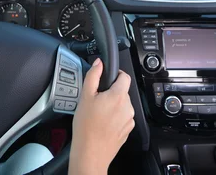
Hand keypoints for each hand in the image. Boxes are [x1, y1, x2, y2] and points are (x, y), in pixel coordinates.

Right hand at [69, 59, 134, 174]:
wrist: (91, 152)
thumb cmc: (87, 127)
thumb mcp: (85, 96)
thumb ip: (93, 76)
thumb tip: (99, 63)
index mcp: (119, 96)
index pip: (125, 76)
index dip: (116, 74)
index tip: (108, 78)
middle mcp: (128, 107)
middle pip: (122, 91)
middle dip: (111, 92)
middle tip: (97, 100)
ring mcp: (129, 120)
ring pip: (123, 105)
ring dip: (113, 105)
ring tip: (99, 114)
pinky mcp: (128, 130)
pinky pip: (123, 117)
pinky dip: (115, 117)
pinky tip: (103, 123)